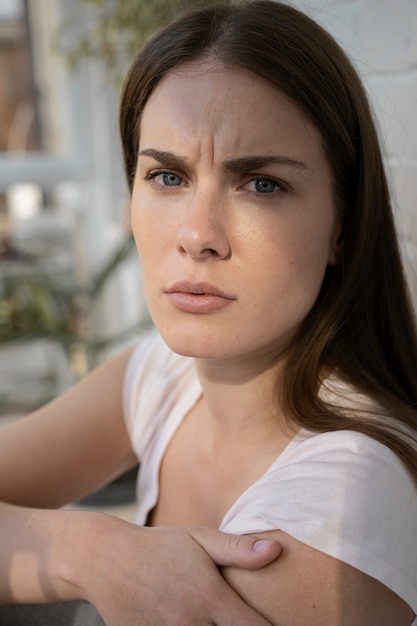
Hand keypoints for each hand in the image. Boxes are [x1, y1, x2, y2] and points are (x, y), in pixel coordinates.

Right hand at [68, 514, 280, 624]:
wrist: (105, 559)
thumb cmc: (159, 546)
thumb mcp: (199, 538)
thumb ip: (238, 549)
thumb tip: (276, 552)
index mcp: (208, 597)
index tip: (277, 624)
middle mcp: (189, 624)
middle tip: (236, 620)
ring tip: (207, 619)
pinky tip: (188, 622)